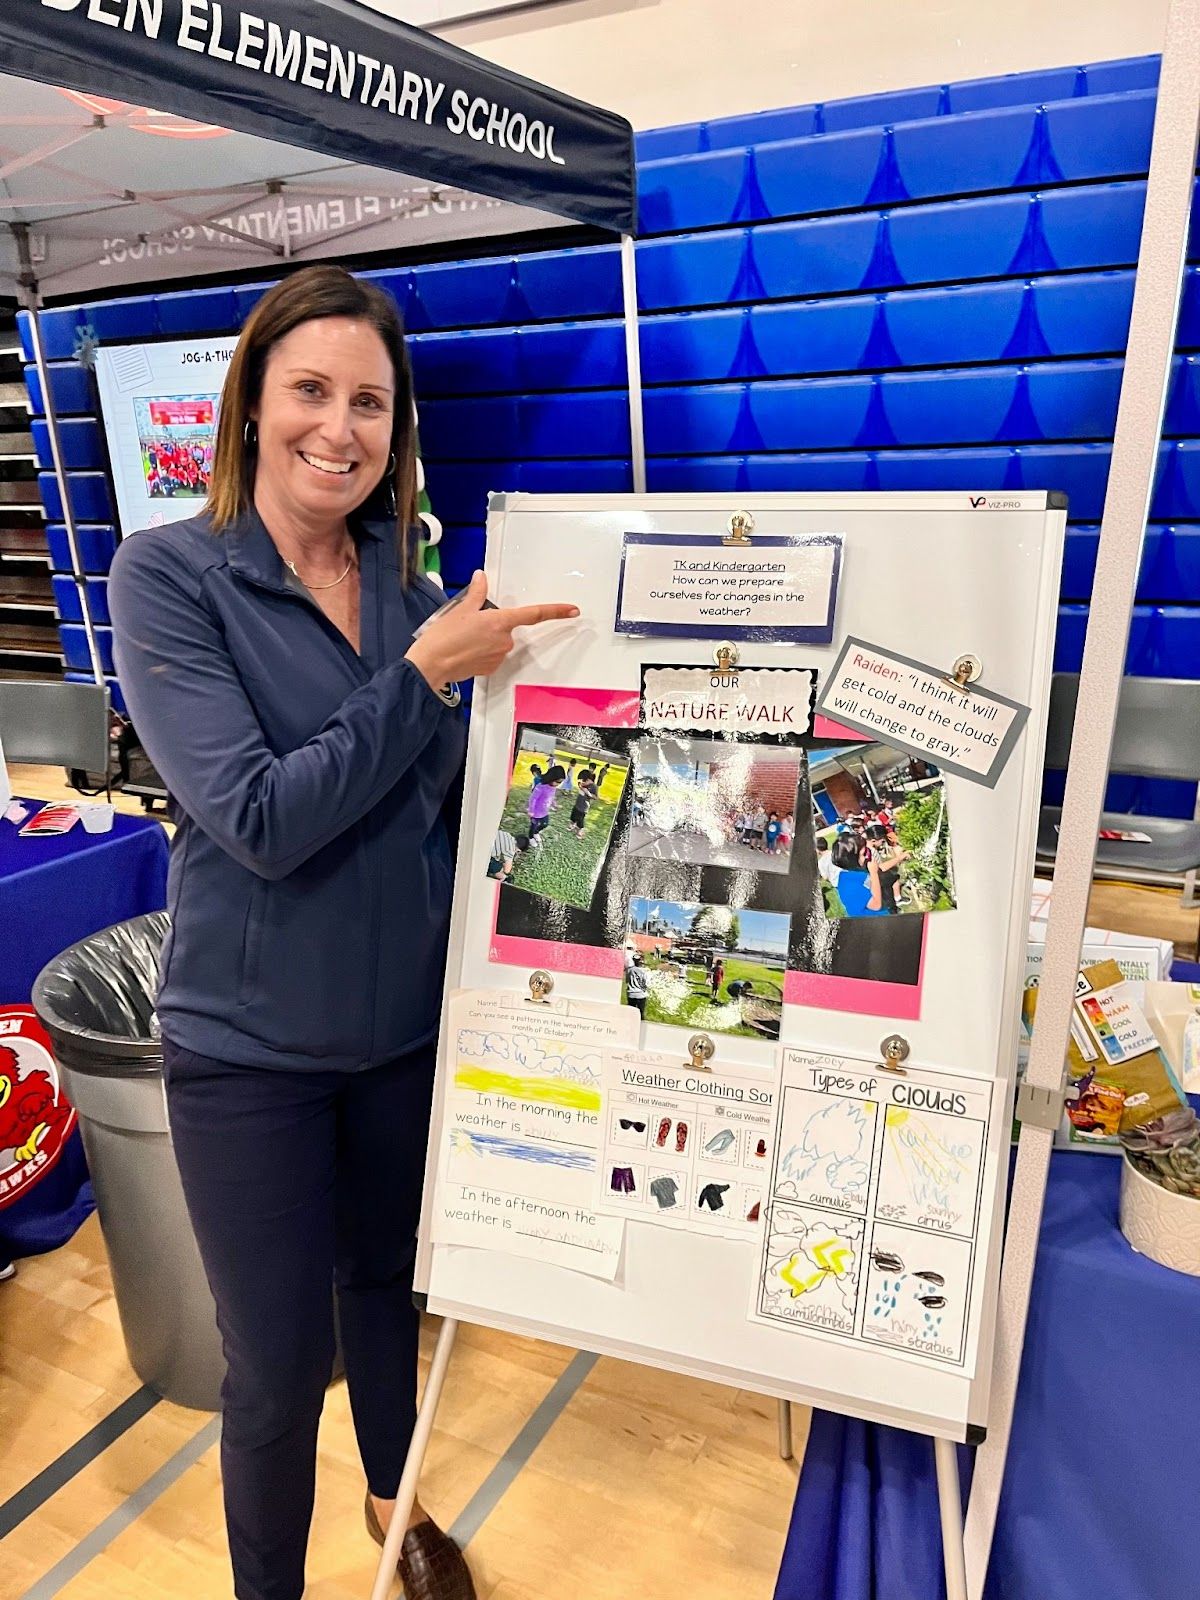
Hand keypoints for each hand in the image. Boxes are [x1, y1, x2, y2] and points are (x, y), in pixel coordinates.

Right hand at [405, 571, 577, 687]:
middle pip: (506, 627)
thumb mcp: (460, 609)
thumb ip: (476, 593)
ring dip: (485, 638)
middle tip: (468, 624)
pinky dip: (481, 650)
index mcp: (500, 622)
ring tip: (463, 638)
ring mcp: (498, 656)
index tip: (571, 610)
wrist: (431, 665)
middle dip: (491, 624)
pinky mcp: (490, 668)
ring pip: (498, 641)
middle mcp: (504, 640)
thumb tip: (481, 577)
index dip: (555, 611)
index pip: (534, 614)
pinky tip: (465, 650)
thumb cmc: (443, 638)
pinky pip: (491, 654)